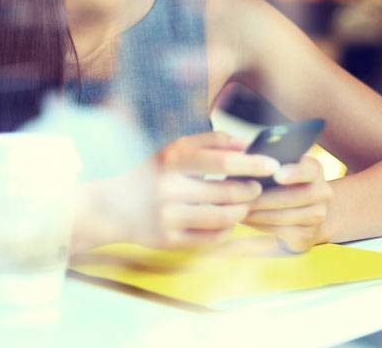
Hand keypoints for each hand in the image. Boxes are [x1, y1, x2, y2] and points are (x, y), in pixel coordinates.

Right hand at [77, 132, 278, 250]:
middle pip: (225, 193)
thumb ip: (207, 142)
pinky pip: (210, 238)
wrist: (110, 207)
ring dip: (240, 211)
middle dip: (249, 191)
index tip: (272, 165)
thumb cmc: (150, 172)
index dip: (250, 163)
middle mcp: (167, 190)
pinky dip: (225, 229)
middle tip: (256, 188)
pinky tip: (227, 221)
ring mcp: (167, 218)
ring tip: (244, 204)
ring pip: (221, 218)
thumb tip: (244, 144)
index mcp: (170, 162)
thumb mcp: (171, 150)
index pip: (219, 162)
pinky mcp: (167, 241)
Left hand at [243, 154, 333, 252]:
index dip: (294, 173)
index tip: (277, 175)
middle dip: (260, 198)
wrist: (313, 213)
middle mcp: (322, 192)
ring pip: (282, 216)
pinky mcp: (308, 235)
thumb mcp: (286, 169)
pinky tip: (247, 220)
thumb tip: (244, 164)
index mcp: (314, 169)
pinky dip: (259, 225)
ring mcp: (317, 215)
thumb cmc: (287, 185)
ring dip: (256, 214)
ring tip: (236, 209)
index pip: (308, 169)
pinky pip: (280, 231)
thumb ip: (269, 165)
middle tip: (237, 198)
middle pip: (290, 197)